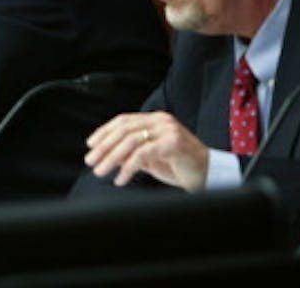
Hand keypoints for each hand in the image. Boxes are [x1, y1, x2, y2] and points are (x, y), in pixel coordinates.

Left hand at [84, 111, 209, 191]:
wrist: (209, 176)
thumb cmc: (180, 166)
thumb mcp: (149, 158)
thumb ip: (130, 153)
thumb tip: (106, 154)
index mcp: (155, 120)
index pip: (123, 121)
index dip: (104, 132)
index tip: (90, 145)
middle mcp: (161, 121)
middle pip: (124, 130)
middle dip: (104, 146)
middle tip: (90, 161)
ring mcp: (168, 130)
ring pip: (131, 141)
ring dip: (111, 157)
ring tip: (100, 171)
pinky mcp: (174, 143)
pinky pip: (143, 154)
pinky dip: (128, 167)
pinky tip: (120, 179)